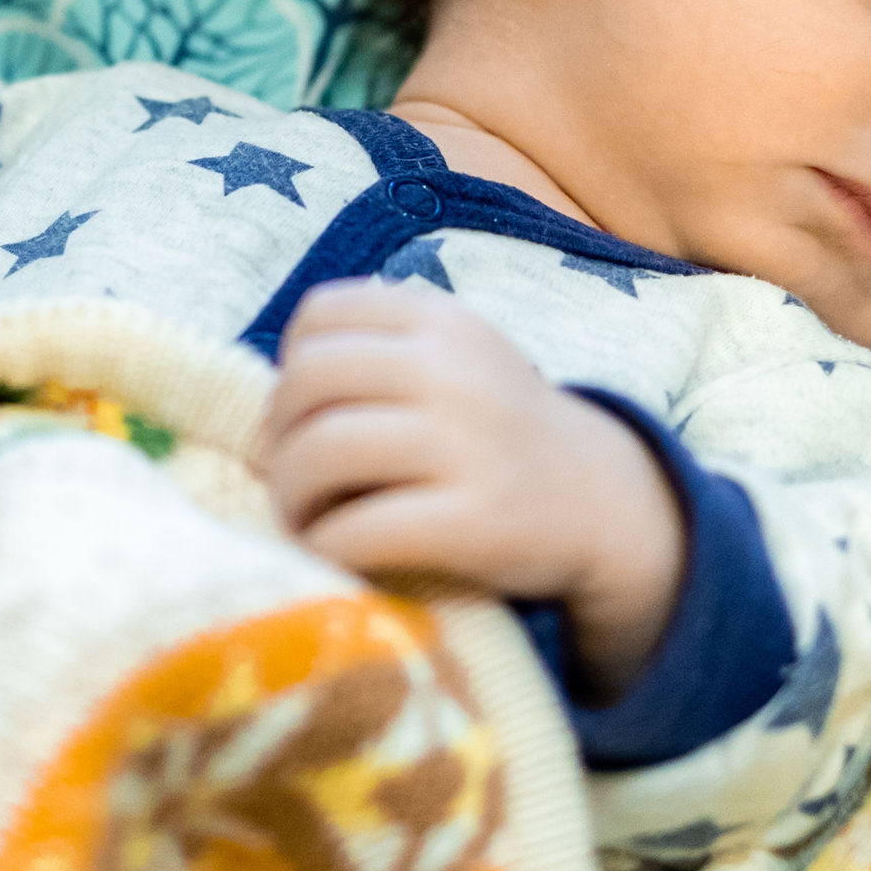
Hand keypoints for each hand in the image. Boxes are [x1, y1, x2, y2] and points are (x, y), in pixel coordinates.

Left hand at [257, 280, 685, 696]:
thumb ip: (381, 350)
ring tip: (305, 519)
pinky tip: (337, 554)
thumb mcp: (458, 360)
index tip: (307, 416)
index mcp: (443, 320)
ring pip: (319, 452)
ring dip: (290, 496)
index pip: (320, 315)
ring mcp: (465, 445)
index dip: (292, 368)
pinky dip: (326, 546)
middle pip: (305, 383)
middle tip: (292, 479)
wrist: (599, 503)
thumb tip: (271, 393)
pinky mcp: (472, 522)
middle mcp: (454, 371)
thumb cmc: (499, 433)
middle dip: (277, 437)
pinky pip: (355, 529)